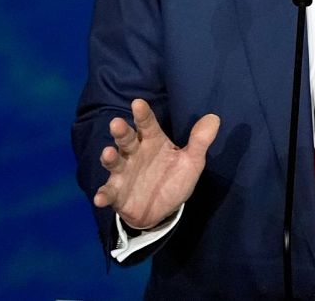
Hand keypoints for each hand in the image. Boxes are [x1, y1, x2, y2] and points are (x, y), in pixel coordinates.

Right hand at [93, 99, 220, 229]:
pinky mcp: (116, 193)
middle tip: (117, 123)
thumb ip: (199, 141)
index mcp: (152, 141)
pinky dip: (103, 195)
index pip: (148, 125)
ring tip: (108, 153)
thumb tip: (214, 118)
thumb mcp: (191, 162)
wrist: (162, 210)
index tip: (138, 103)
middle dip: (121, 132)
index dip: (143, 115)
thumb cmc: (174, 179)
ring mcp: (124, 172)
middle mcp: (135, 153)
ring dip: (109, 158)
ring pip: (114, 162)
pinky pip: (108, 192)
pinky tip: (100, 198)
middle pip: (127, 139)